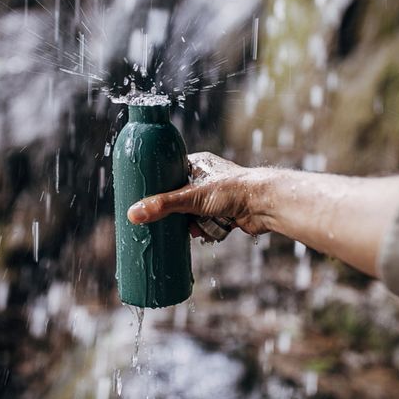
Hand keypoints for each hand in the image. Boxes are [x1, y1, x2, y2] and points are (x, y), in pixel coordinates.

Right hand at [126, 152, 272, 236]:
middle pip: (180, 196)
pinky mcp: (226, 212)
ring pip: (193, 212)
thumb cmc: (232, 190)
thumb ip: (162, 205)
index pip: (171, 172)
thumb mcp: (191, 198)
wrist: (264, 204)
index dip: (160, 186)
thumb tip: (133, 214)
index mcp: (199, 164)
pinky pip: (207, 223)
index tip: (147, 198)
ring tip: (192, 230)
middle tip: (163, 221)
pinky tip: (203, 234)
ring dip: (191, 224)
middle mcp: (208, 178)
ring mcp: (218, 196)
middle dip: (175, 212)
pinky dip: (205, 230)